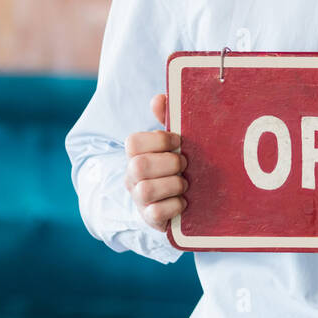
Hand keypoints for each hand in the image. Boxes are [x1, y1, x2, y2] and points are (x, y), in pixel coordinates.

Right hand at [124, 93, 186, 231]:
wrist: (180, 201)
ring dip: (173, 185)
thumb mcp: (173, 143)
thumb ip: (166, 120)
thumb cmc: (176, 166)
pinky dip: (174, 206)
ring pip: (145, 190)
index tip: (179, 141)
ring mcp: (138, 199)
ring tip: (185, 184)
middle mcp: (132, 177)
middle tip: (185, 164)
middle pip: (139, 166)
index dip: (159, 140)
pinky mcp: (149, 219)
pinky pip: (155, 213)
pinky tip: (184, 202)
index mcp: (136, 154)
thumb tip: (159, 98)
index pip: (133, 142)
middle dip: (169, 163)